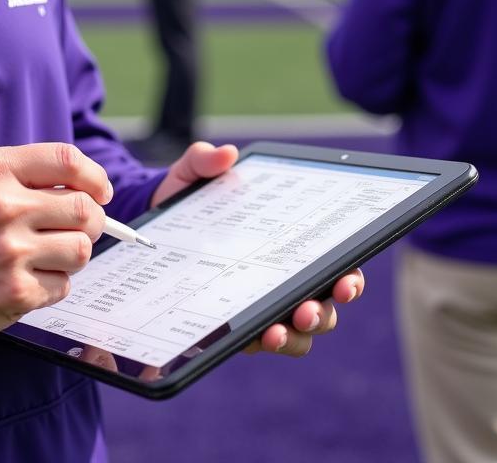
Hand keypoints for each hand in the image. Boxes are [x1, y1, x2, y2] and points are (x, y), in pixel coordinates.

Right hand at [0, 143, 110, 345]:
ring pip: (81, 249)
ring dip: (72, 254)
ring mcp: (10, 252)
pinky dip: (52, 285)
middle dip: (91, 220)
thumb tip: (82, 186)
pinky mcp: (14, 293)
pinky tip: (24, 281)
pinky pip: (62, 285)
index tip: (101, 191)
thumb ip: (21, 178)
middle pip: (84, 207)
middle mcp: (3, 207)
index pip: (66, 160)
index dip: (94, 176)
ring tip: (45, 257)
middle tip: (80, 228)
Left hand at [151, 141, 365, 357]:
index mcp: (290, 241)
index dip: (348, 276)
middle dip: (323, 312)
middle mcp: (285, 277)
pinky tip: (255, 337)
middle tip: (308, 310)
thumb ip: (206, 161)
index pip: (334, 262)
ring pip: (299, 333)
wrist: (148, 227)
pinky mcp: (235, 324)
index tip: (344, 281)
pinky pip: (259, 341)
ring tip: (278, 331)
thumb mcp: (193, 175)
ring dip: (296, 336)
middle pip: (324, 305)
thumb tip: (225, 155)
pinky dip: (262, 342)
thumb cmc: (188, 201)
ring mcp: (262, 304)